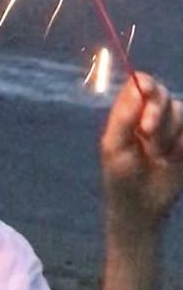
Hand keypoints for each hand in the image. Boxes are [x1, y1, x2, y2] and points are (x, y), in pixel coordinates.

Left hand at [101, 73, 182, 235]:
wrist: (142, 206)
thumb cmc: (120, 176)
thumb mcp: (114, 146)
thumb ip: (124, 116)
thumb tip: (138, 86)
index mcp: (128, 111)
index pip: (141, 83)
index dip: (147, 85)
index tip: (148, 94)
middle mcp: (151, 114)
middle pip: (163, 93)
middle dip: (157, 113)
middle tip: (146, 133)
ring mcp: (172, 127)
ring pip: (180, 111)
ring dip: (168, 133)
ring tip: (158, 155)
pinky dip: (182, 142)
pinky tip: (172, 158)